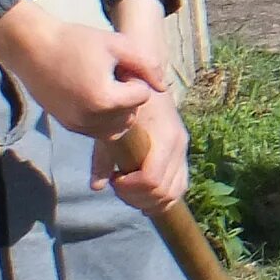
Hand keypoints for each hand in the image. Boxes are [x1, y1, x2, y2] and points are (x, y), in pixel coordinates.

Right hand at [0, 0, 163, 138]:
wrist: (32, 49)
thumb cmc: (76, 41)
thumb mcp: (117, 44)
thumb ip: (145, 64)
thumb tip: (163, 88)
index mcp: (105, 99)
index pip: (142, 96)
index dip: (135, 78)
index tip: (119, 65)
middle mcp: (91, 119)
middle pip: (131, 116)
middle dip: (129, 98)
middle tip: (113, 76)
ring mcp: (78, 125)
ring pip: (117, 129)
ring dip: (119, 112)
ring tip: (105, 87)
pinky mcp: (68, 126)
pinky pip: (98, 131)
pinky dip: (104, 119)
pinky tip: (94, 95)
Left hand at [95, 89, 190, 211]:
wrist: (146, 80)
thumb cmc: (126, 101)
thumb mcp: (111, 126)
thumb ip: (103, 158)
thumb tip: (96, 187)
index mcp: (165, 138)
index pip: (152, 179)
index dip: (131, 188)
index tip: (114, 179)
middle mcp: (179, 146)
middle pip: (164, 191)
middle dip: (137, 197)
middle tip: (118, 185)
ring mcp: (183, 150)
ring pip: (175, 192)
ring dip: (150, 200)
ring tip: (129, 189)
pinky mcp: (182, 154)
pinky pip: (179, 185)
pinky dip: (163, 196)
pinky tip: (143, 193)